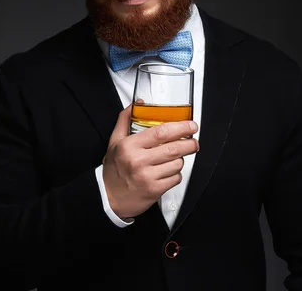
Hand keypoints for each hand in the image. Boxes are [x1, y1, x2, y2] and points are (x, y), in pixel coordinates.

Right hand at [102, 104, 199, 219]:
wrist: (108, 197)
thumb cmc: (113, 169)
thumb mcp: (114, 141)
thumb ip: (125, 120)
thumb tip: (139, 104)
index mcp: (129, 146)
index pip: (161, 132)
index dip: (181, 127)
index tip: (190, 126)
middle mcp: (138, 161)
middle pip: (174, 148)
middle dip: (190, 143)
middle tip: (193, 141)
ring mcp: (147, 176)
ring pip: (177, 163)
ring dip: (180, 159)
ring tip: (174, 158)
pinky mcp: (155, 190)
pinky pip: (176, 178)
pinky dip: (176, 174)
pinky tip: (167, 171)